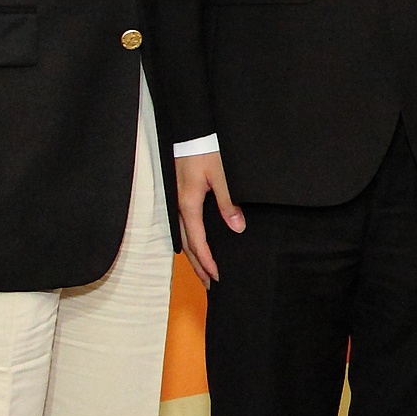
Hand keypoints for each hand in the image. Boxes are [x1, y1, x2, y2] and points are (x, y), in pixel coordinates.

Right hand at [173, 150, 246, 284]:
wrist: (191, 131)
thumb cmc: (205, 150)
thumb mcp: (221, 175)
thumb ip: (228, 202)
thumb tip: (236, 227)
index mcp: (189, 205)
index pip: (198, 242)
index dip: (208, 261)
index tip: (217, 277)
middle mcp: (181, 207)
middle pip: (188, 245)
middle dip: (198, 266)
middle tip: (209, 284)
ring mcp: (179, 202)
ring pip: (185, 237)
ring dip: (194, 256)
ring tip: (204, 271)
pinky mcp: (183, 196)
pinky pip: (185, 226)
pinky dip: (192, 242)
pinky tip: (200, 245)